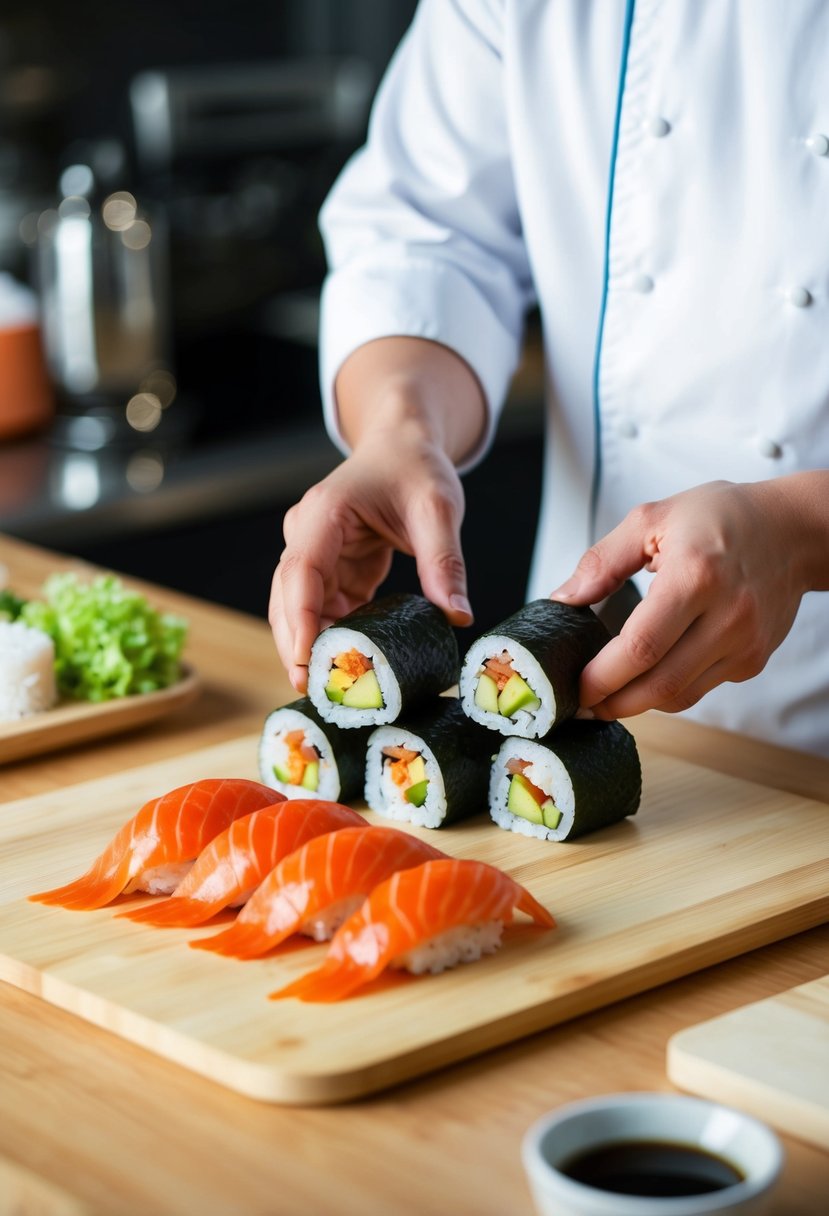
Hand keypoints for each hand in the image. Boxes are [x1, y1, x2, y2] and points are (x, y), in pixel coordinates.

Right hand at [269, 422, 472, 690]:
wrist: (403, 445)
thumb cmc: (415, 467)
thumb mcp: (438, 509)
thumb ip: (444, 562)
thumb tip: (458, 616)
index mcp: (324, 513)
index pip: (301, 570)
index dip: (301, 618)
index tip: (306, 660)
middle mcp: (307, 535)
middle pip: (288, 598)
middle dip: (298, 646)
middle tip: (316, 692)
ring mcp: (315, 555)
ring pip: (299, 610)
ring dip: (313, 648)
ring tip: (332, 691)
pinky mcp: (331, 571)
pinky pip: (325, 611)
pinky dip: (335, 638)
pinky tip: (351, 667)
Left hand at [550, 478, 822, 719]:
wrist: (793, 530)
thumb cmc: (723, 518)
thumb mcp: (652, 519)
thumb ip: (602, 562)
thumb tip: (563, 600)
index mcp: (695, 576)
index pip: (641, 646)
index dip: (603, 676)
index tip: (576, 686)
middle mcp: (726, 616)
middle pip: (660, 683)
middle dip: (614, 703)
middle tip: (583, 703)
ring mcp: (744, 643)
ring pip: (680, 696)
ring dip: (638, 704)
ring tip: (607, 696)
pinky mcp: (753, 659)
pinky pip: (700, 688)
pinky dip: (667, 690)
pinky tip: (646, 677)